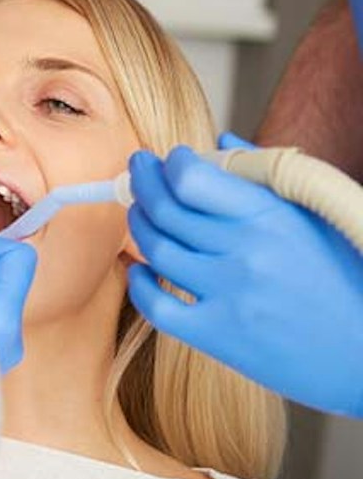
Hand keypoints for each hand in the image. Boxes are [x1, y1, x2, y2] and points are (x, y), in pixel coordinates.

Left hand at [127, 133, 362, 416]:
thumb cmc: (346, 277)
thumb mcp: (318, 216)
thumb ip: (265, 175)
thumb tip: (221, 141)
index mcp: (272, 217)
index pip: (193, 180)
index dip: (169, 165)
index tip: (165, 159)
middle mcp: (246, 253)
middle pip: (167, 210)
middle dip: (143, 183)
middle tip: (137, 173)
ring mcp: (229, 296)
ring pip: (157, 250)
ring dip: (139, 225)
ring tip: (139, 213)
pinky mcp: (218, 336)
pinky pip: (156, 306)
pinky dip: (139, 284)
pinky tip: (139, 270)